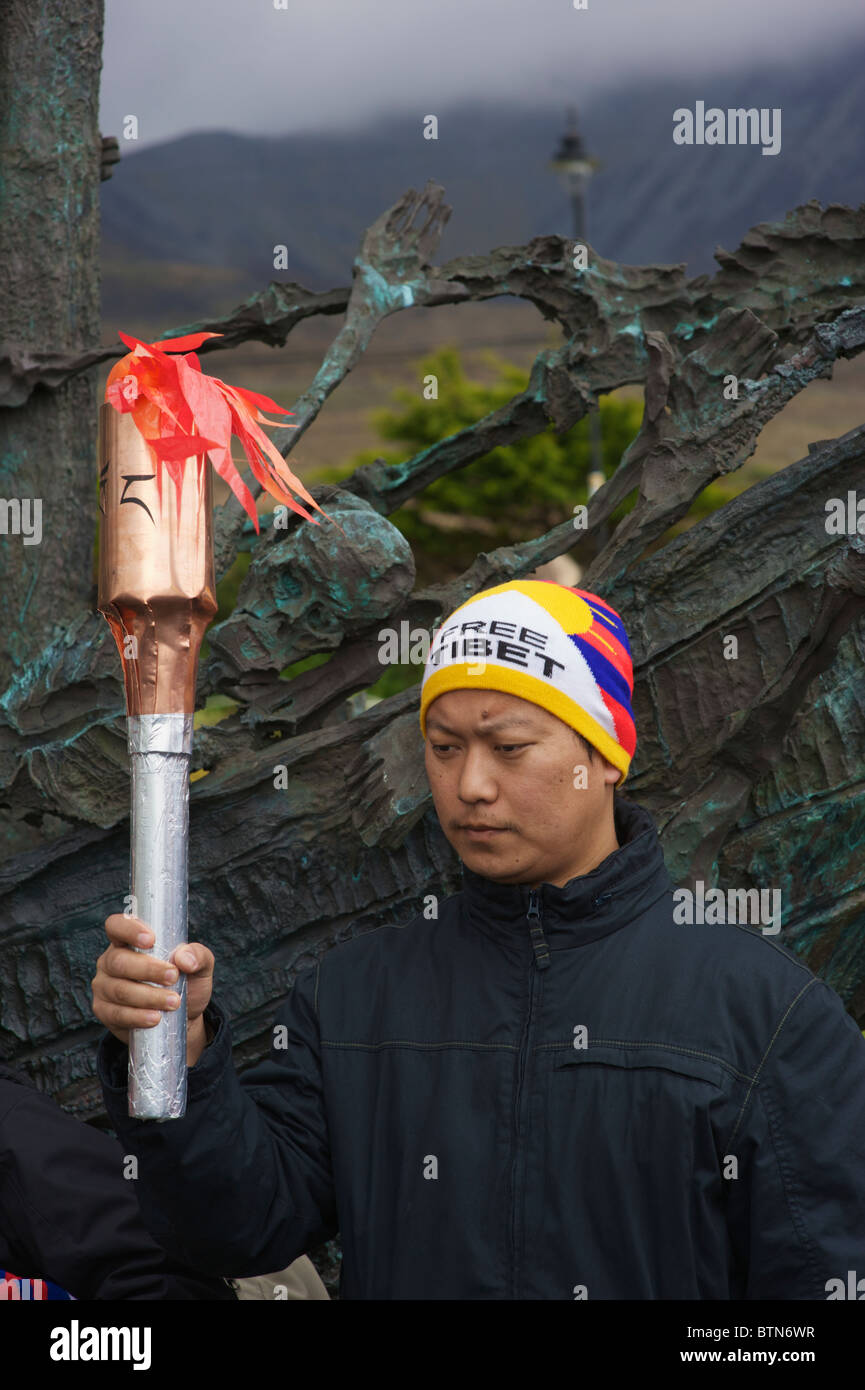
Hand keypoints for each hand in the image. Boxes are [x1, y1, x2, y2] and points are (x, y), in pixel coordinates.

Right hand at [92, 914, 214, 1064]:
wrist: (182, 1020)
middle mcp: (110, 961)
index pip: (117, 926)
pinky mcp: (105, 1012)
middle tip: (173, 977)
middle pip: (119, 961)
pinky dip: (138, 1016)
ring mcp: (104, 987)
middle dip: (148, 969)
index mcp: (128, 941)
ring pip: (119, 990)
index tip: (151, 940)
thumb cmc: (185, 984)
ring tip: (173, 1002)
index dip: (129, 930)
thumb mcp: (199, 966)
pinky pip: (116, 1014)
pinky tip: (155, 1017)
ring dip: (148, 996)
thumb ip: (197, 955)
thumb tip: (184, 958)